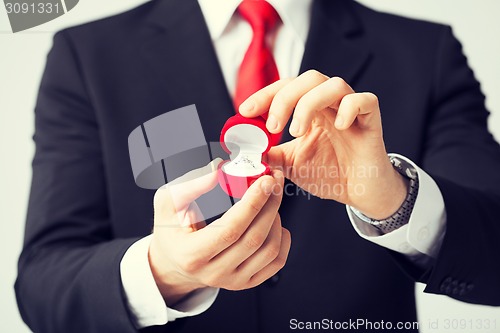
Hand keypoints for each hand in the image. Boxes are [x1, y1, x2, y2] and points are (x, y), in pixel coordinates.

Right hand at [149, 159, 289, 305]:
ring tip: (271, 200)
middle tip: (274, 181)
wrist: (174, 262)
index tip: (264, 181)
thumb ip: (190, 186)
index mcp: (192, 254)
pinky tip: (276, 223)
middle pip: (254, 239)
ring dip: (276, 219)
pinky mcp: (246, 282)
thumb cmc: (171, 230)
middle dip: (270, 205)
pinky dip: (283, 240)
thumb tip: (218, 171)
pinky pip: (275, 263)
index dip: (252, 204)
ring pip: (269, 251)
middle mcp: (213, 272)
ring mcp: (232, 280)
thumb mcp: (168, 204)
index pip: (230, 229)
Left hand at [239, 70, 407, 218]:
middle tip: (272, 127)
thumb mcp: (290, 165)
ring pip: (334, 85)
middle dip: (284, 98)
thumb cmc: (329, 174)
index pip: (287, 87)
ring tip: (297, 132)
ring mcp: (352, 110)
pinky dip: (349, 109)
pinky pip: (364, 101)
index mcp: (312, 109)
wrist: (359, 192)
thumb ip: (270, 154)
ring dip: (309, 104)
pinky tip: (338, 127)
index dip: (266, 94)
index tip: (245, 111)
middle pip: (308, 79)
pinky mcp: (372, 121)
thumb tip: (245, 150)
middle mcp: (331, 104)